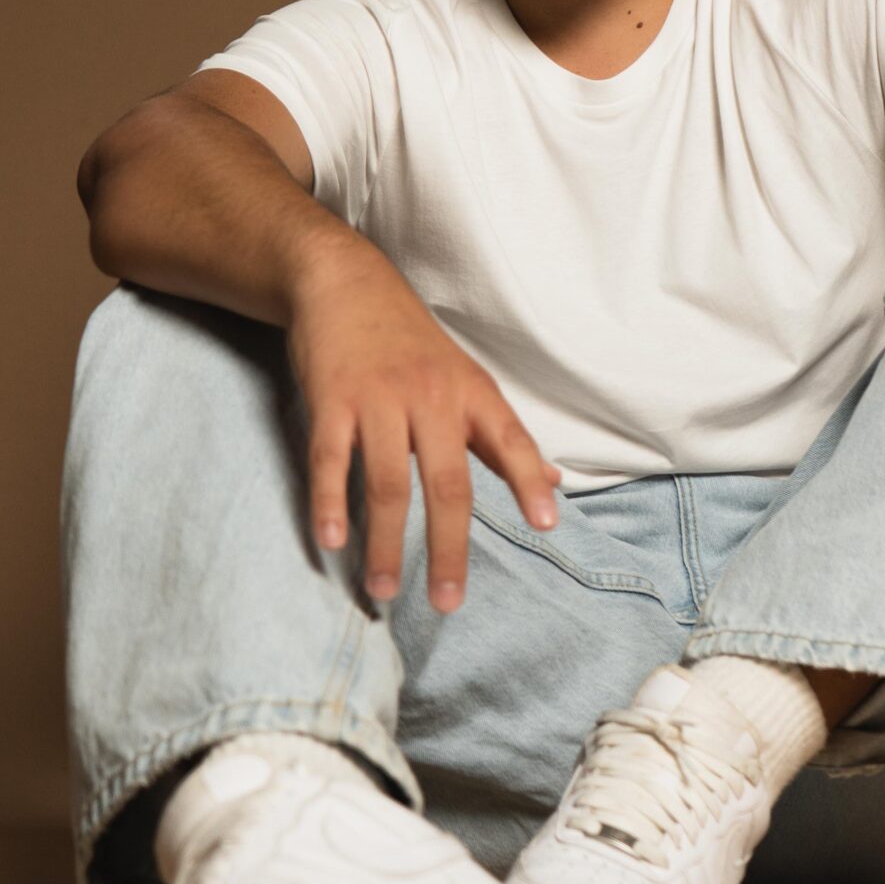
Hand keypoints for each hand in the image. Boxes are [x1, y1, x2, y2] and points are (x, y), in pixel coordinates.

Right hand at [285, 244, 561, 614]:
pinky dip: (331, 503)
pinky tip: (331, 541)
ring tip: (385, 588)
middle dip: (449, 548)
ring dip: (386, 543)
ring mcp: (378, 398)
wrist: (345, 281)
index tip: (546, 526)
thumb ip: (502, 438)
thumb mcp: (465, 379)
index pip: (509, 441)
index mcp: (470, 392)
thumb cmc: (409, 339)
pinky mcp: (331, 399)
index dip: (528, 482)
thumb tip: (554, 484)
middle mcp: (430, 396)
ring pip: (387, 483)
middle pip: (446, 483)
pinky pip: (331, 460)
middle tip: (448, 602)